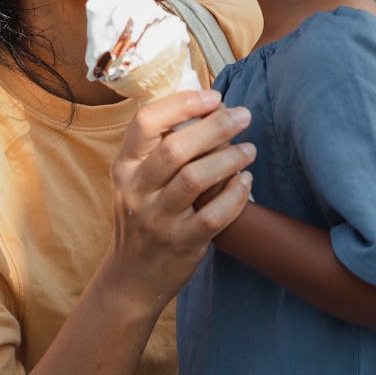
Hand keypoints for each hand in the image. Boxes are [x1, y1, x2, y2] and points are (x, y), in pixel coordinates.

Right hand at [105, 90, 254, 307]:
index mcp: (126, 166)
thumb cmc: (144, 217)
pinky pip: (215, 215)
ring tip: (250, 149)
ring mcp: (158, 219)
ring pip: (196, 178)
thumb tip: (208, 105)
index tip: (214, 97)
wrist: (132, 278)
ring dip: (229, 158)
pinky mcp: (182, 243)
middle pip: (176, 147)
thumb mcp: (137, 180)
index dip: (182, 103)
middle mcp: (137, 190)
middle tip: (243, 116)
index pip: (146, 121)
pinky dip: (235, 195)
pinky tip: (246, 182)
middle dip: (216, 126)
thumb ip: (161, 147)